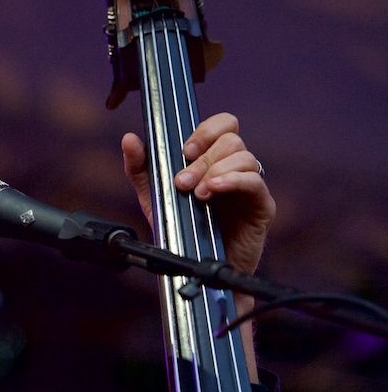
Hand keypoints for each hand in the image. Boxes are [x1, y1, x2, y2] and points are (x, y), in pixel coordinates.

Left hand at [121, 112, 275, 276]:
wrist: (193, 266)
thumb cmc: (179, 228)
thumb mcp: (153, 195)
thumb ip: (140, 168)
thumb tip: (130, 139)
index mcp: (214, 160)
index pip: (224, 125)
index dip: (206, 131)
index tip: (185, 151)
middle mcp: (234, 169)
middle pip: (231, 141)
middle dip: (202, 160)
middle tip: (182, 183)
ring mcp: (250, 187)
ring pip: (244, 157)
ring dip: (215, 171)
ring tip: (197, 194)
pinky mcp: (262, 206)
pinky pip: (254, 182)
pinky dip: (233, 181)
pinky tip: (213, 190)